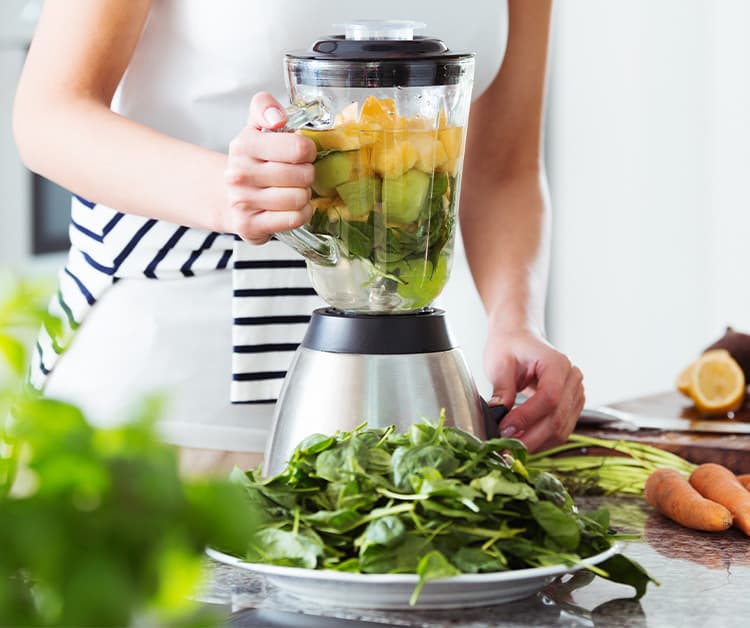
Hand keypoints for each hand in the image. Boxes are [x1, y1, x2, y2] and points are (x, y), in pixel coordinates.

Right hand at [221, 92, 316, 243]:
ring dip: (304, 195)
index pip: (298, 148)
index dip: (308, 151)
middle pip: (303, 175)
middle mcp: (240, 173)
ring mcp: (243, 201)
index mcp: (244, 144)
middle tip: (298, 174)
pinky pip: (294, 218)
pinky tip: (292, 207)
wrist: (228, 195)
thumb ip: (265, 107)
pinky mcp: (250, 225)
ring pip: (300, 198)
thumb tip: (277, 117)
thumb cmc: (252, 161)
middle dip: (307, 175)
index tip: (302, 153)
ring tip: (292, 190)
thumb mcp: (255, 126)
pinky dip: (301, 213)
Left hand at [485, 328, 584, 452]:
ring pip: (561, 429)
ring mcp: (576, 393)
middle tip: (504, 448)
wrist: (520, 338)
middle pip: (557, 418)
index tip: (504, 430)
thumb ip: (502, 389)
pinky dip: (542, 440)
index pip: (549, 398)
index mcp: (557, 363)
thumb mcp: (500, 363)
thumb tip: (499, 416)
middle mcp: (573, 379)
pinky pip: (561, 429)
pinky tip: (522, 442)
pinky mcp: (572, 406)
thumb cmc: (510, 345)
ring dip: (536, 443)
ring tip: (510, 448)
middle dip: (530, 438)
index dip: (527, 418)